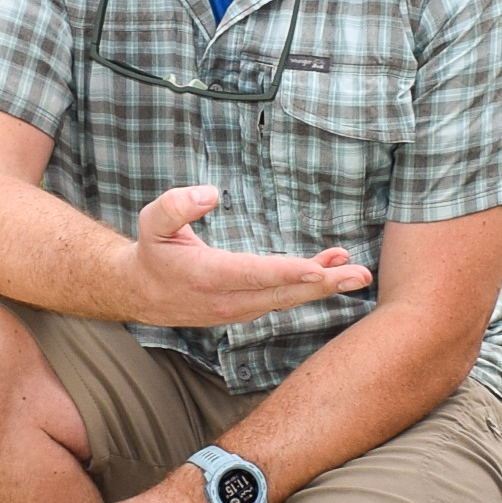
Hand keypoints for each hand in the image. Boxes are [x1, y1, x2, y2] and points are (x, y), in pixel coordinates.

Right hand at [122, 183, 369, 327]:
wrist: (142, 293)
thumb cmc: (153, 251)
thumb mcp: (153, 222)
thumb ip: (177, 204)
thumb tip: (210, 192)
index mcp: (207, 276)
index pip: (254, 275)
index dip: (287, 273)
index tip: (317, 269)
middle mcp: (228, 300)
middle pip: (282, 295)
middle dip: (323, 284)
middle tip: (359, 275)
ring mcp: (239, 310)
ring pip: (287, 300)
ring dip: (322, 285)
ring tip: (355, 271)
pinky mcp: (247, 310)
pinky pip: (282, 300)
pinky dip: (308, 286)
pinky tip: (330, 268)